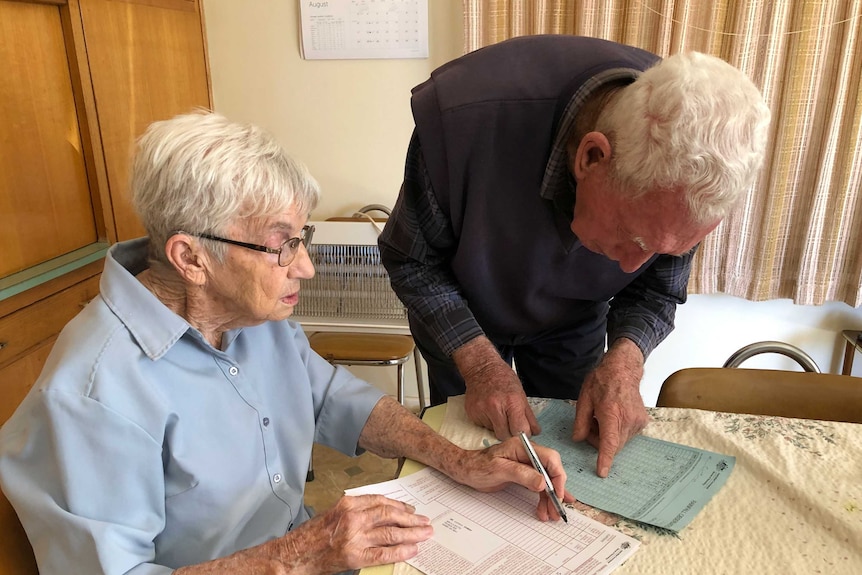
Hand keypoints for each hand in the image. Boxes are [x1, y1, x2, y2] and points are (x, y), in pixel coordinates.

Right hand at [285, 494, 432, 572]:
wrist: (296, 554)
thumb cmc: (313, 535)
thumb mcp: (335, 514)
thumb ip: (357, 511)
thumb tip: (384, 515)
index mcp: (348, 504)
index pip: (381, 501)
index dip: (400, 506)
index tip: (411, 510)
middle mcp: (353, 518)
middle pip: (389, 515)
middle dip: (411, 519)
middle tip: (425, 521)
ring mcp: (355, 537)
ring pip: (390, 533)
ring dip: (412, 533)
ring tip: (425, 534)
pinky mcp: (354, 556)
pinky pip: (383, 554)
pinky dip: (400, 551)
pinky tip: (412, 549)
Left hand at [449, 436, 573, 521]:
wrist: (465, 469)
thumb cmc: (478, 466)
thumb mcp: (499, 470)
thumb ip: (521, 474)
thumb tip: (542, 483)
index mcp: (523, 447)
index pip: (550, 458)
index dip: (557, 476)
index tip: (557, 493)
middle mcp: (528, 454)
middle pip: (551, 471)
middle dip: (555, 491)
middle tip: (556, 509)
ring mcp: (527, 464)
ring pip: (546, 481)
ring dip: (549, 498)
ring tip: (550, 514)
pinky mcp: (524, 474)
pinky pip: (538, 485)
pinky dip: (543, 497)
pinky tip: (548, 507)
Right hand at [453, 337, 540, 439]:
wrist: (481, 368)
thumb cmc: (503, 379)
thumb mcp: (521, 394)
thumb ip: (529, 416)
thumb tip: (535, 432)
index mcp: (512, 402)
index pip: (520, 430)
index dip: (523, 433)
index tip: (522, 430)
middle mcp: (496, 407)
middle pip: (505, 435)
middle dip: (509, 433)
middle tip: (510, 423)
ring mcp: (482, 410)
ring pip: (493, 432)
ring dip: (497, 426)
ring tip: (497, 412)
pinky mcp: (472, 413)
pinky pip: (482, 426)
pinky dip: (487, 422)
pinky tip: (488, 410)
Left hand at [572, 339, 649, 477]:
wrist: (623, 370)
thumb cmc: (602, 381)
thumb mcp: (584, 399)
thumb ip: (581, 422)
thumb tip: (578, 439)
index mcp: (611, 413)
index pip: (609, 442)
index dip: (605, 459)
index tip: (602, 472)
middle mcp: (627, 419)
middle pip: (613, 444)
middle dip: (599, 440)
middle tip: (591, 423)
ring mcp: (637, 422)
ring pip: (620, 441)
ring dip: (608, 436)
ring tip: (602, 417)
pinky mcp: (642, 422)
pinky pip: (626, 435)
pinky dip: (617, 431)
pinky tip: (612, 416)